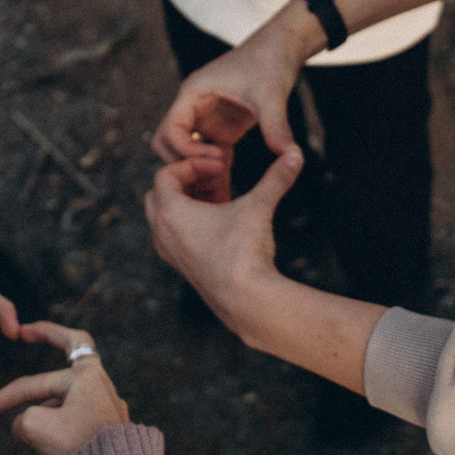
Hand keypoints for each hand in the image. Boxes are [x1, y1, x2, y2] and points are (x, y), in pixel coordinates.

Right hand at [0, 323, 130, 454]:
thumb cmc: (80, 449)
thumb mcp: (36, 429)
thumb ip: (22, 419)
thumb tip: (26, 426)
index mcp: (84, 377)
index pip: (27, 387)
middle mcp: (100, 384)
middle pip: (74, 347)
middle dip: (49, 336)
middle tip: (27, 331)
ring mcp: (109, 404)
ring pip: (71, 393)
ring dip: (49, 405)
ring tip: (34, 438)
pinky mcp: (111, 426)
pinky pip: (81, 414)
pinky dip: (62, 421)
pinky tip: (55, 445)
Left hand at [144, 149, 298, 328]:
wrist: (245, 301)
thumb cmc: (244, 252)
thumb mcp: (258, 207)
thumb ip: (276, 178)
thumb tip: (296, 154)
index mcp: (170, 213)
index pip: (165, 174)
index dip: (193, 165)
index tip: (220, 167)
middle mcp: (162, 233)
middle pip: (159, 194)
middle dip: (185, 183)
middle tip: (216, 181)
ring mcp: (169, 253)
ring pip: (164, 217)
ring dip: (187, 204)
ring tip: (220, 202)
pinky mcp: (182, 268)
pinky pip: (174, 237)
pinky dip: (190, 225)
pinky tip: (221, 226)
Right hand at [149, 1, 323, 167]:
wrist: (280, 49)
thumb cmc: (270, 62)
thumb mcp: (272, 95)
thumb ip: (277, 126)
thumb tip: (289, 155)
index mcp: (193, 93)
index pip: (170, 129)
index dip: (187, 150)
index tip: (217, 159)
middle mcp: (192, 106)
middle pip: (165, 142)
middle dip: (183, 162)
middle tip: (213, 174)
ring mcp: (204, 118)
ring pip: (181, 150)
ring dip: (195, 167)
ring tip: (221, 181)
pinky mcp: (219, 127)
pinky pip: (204, 153)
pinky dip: (212, 167)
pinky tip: (229, 180)